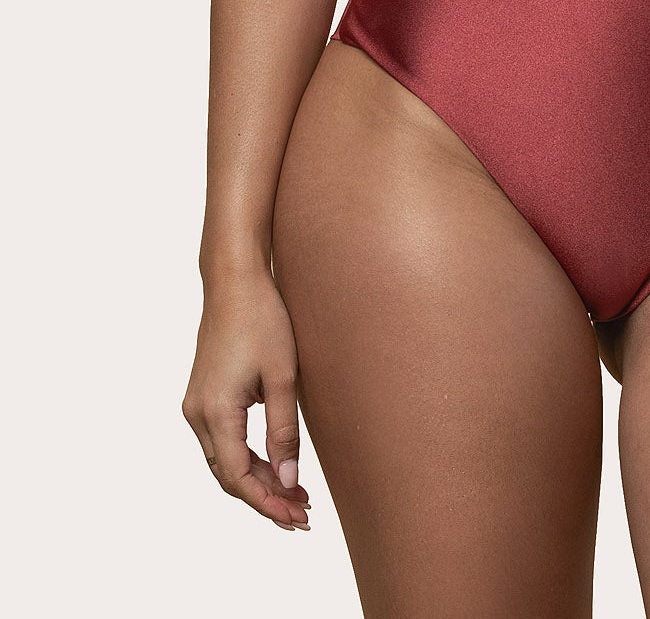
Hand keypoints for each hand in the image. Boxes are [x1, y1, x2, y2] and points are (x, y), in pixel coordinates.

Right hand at [183, 269, 311, 530]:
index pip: (239, 478)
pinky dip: (248, 458)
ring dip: (258, 480)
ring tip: (296, 494)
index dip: (268, 503)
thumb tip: (288, 482)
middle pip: (229, 475)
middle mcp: (197, 414)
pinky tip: (276, 465)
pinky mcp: (204, 396)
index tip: (297, 518)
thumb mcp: (283, 376)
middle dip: (265, 498)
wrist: (234, 280)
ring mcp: (197, 406)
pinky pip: (223, 441)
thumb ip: (284, 431)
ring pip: (225, 461)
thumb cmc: (262, 320)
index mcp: (215, 412)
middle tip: (303, 513)